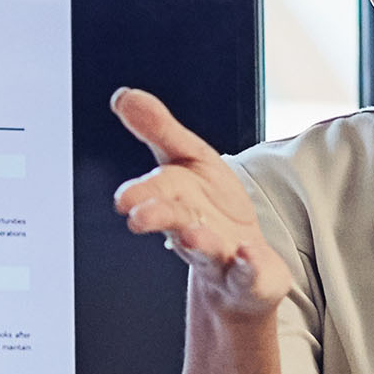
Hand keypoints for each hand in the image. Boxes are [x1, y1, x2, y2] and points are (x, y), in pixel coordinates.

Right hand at [112, 88, 283, 318]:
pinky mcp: (249, 277)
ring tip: (194, 235)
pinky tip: (249, 256)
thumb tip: (123, 96)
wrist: (240, 269)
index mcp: (178, 199)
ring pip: (206, 250)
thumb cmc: (212, 210)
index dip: (141, 193)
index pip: (159, 189)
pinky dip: (249, 268)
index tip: (124, 199)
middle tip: (139, 217)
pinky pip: (249, 274)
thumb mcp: (191, 159)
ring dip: (199, 242)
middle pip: (174, 220)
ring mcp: (220, 255)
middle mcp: (194, 228)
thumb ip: (160, 129)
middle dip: (157, 217)